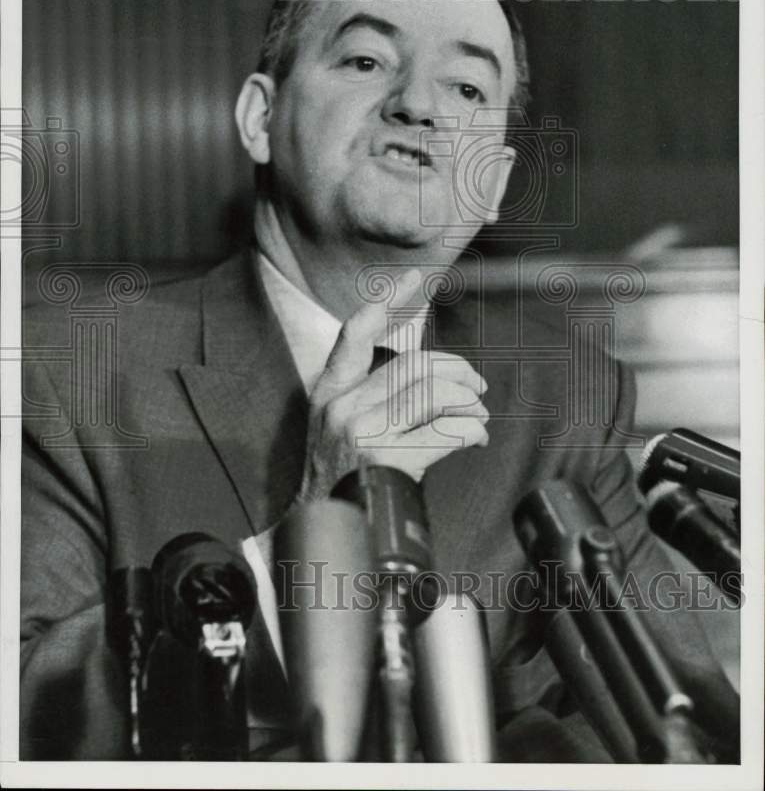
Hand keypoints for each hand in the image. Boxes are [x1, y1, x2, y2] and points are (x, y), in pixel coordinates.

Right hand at [304, 269, 488, 494]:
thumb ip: (371, 393)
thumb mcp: (338, 424)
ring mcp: (362, 430)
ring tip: (477, 415)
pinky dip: (469, 431)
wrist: (323, 525)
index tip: (413, 278)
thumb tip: (430, 374)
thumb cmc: (339, 475)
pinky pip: (445, 431)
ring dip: (467, 403)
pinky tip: (473, 438)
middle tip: (476, 388)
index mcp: (330, 389)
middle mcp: (343, 404)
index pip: (357, 332)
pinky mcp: (385, 457)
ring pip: (434, 393)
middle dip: (457, 372)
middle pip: (415, 365)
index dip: (386, 300)